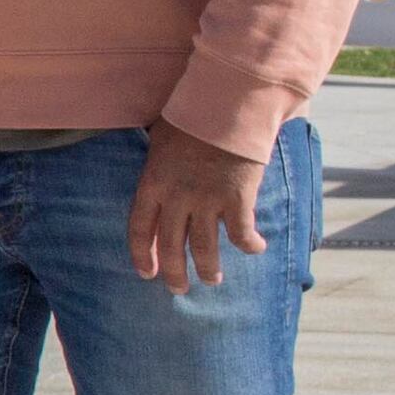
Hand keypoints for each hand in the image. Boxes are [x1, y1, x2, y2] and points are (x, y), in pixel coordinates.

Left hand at [130, 121, 268, 290]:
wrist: (224, 105)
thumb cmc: (190, 114)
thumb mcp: (159, 137)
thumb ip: (157, 160)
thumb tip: (153, 164)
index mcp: (152, 183)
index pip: (139, 229)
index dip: (142, 255)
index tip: (146, 273)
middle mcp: (176, 198)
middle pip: (171, 245)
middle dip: (174, 272)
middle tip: (179, 289)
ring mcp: (207, 201)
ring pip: (205, 247)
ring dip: (209, 268)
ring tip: (213, 281)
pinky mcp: (237, 199)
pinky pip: (242, 233)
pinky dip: (250, 245)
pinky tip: (255, 249)